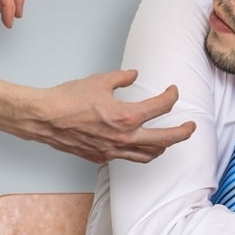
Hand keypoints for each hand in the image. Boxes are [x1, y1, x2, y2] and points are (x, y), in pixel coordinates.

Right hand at [0, 69, 196, 162]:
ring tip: (167, 140)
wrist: (43, 118)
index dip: (171, 97)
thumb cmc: (67, 100)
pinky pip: (127, 158)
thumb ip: (121, 79)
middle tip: (191, 128)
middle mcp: (123, 138)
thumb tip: (133, 76)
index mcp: (126, 116)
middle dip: (182, 133)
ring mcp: (112, 151)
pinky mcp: (100, 157)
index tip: (172, 91)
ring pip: (148, 155)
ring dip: (162, 147)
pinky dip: (138, 153)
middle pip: (164, 140)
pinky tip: (137, 146)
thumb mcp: (99, 81)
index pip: (160, 108)